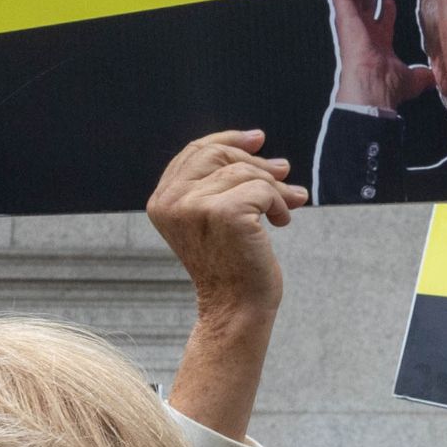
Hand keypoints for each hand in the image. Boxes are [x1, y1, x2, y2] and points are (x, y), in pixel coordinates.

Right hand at [149, 131, 304, 324]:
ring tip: (283, 211)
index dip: (228, 140)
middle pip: (219, 155)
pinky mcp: (224, 213)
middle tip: (284, 173)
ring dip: (275, 190)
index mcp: (162, 200)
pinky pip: (263, 190)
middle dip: (257, 163)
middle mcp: (171, 201)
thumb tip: (267, 151)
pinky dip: (280, 204)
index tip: (258, 139)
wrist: (237, 306)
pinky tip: (280, 223)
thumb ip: (225, 185)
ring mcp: (194, 206)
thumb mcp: (218, 219)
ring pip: (246, 172)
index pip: (195, 152)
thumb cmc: (233, 265)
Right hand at [326, 0, 434, 109]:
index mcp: (378, 43)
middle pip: (364, 1)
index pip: (381, 18)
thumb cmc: (389, 88)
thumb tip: (435, 78)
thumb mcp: (414, 79)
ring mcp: (352, 23)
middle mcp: (363, 32)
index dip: (385, 6)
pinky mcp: (344, 15)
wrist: (374, 89)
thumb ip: (423, 75)